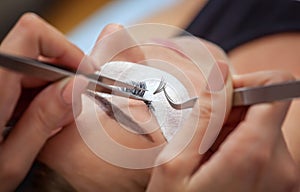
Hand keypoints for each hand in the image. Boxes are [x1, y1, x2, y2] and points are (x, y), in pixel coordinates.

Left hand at [0, 13, 87, 190]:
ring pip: (36, 67)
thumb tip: (75, 87)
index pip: (32, 35)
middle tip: (76, 104)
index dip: (65, 48)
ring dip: (56, 89)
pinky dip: (44, 96)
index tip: (86, 73)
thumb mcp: (10, 161)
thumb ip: (43, 121)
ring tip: (56, 119)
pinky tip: (41, 119)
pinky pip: (27, 80)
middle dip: (67, 75)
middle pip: (39, 52)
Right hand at [147, 70, 299, 191]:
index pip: (278, 88)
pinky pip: (264, 149)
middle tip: (202, 139)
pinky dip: (240, 148)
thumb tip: (221, 73)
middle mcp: (281, 165)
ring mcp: (284, 178)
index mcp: (255, 153)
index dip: (249, 83)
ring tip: (207, 157)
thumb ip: (202, 116)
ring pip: (263, 129)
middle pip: (266, 110)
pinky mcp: (280, 185)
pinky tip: (218, 167)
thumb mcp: (175, 164)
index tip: (222, 98)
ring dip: (233, 133)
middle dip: (232, 115)